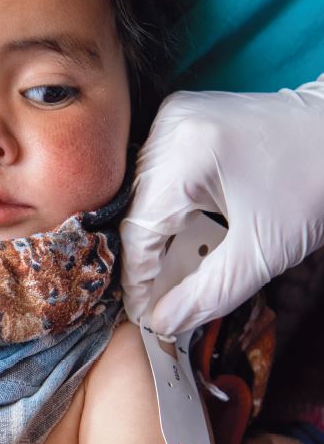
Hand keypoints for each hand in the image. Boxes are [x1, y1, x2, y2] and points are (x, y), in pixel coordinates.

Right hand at [120, 76, 323, 334]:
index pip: (138, 230)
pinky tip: (186, 236)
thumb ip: (208, 294)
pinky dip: (169, 210)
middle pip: (138, 211)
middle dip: (149, 260)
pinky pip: (158, 176)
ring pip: (144, 195)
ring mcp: (173, 120)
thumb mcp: (263, 251)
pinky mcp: (181, 119)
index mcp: (185, 156)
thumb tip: (162, 323)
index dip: (137, 279)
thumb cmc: (316, 186)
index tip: (144, 315)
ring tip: (176, 272)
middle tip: (160, 301)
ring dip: (158, 237)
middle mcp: (168, 130)